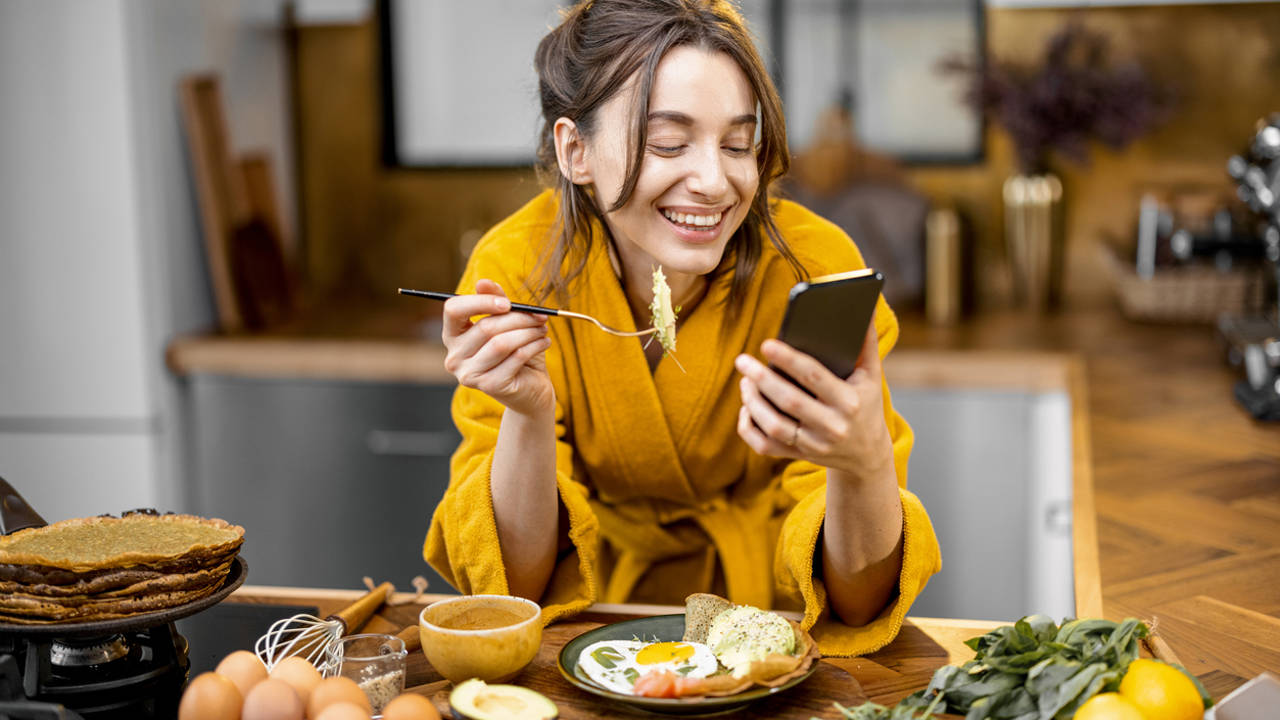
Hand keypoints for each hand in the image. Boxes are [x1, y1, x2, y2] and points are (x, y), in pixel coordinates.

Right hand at [442, 279, 553, 415]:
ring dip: (528, 332)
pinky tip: (544, 342)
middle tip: (540, 316)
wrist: (530, 389)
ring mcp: (469, 374)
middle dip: (518, 318)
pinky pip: (515, 357)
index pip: (453, 310)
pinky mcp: (489, 386)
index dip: (480, 302)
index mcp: (452, 336)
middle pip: (485, 327)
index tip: (508, 303)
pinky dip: (534, 346)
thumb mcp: (507, 322)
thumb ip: (495, 301)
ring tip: (542, 329)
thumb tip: (483, 282)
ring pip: (501, 343)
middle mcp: (454, 357)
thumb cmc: (516, 351)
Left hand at [735, 321, 892, 478]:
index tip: (766, 344)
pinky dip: (749, 427)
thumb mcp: (871, 375)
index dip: (789, 359)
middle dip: (762, 379)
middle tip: (742, 361)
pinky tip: (746, 407)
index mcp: (849, 402)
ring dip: (753, 402)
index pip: (814, 377)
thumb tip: (863, 307)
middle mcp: (832, 426)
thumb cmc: (866, 404)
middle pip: (790, 401)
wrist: (867, 454)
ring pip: (774, 426)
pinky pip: (765, 445)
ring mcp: (814, 445)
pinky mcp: (799, 456)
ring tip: (744, 380)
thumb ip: (865, 342)